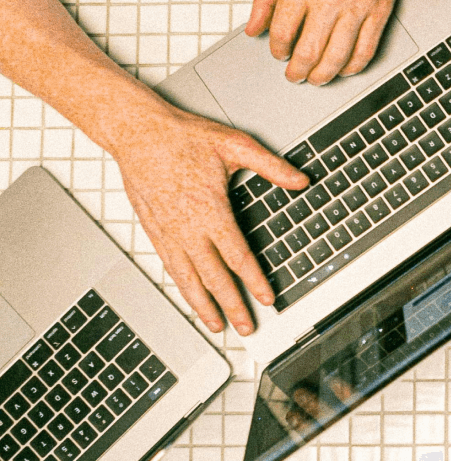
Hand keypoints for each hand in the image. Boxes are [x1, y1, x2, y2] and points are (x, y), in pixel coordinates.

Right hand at [113, 101, 307, 335]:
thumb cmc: (184, 137)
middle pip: (214, 278)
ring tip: (216, 325)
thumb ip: (272, 167)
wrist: (138, 133)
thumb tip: (301, 180)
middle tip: (247, 327)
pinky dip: (182, 287)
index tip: (267, 299)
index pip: (238, 257)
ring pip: (188, 279)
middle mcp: (187, 228)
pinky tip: (190, 295)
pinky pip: (170, 267)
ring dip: (203, 305)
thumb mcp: (236, 145)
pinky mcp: (153, 230)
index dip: (254, 281)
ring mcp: (168, 232)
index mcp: (211, 211)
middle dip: (232, 305)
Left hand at [246, 0, 408, 85]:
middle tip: (295, 75)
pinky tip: (345, 68)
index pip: (282, 33)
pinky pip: (366, 49)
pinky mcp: (380, 8)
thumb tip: (253, 29)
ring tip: (316, 78)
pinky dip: (353, 66)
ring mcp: (358, 4)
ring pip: (337, 58)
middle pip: (308, 52)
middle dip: (297, 71)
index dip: (277, 50)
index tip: (280, 53)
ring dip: (323, 75)